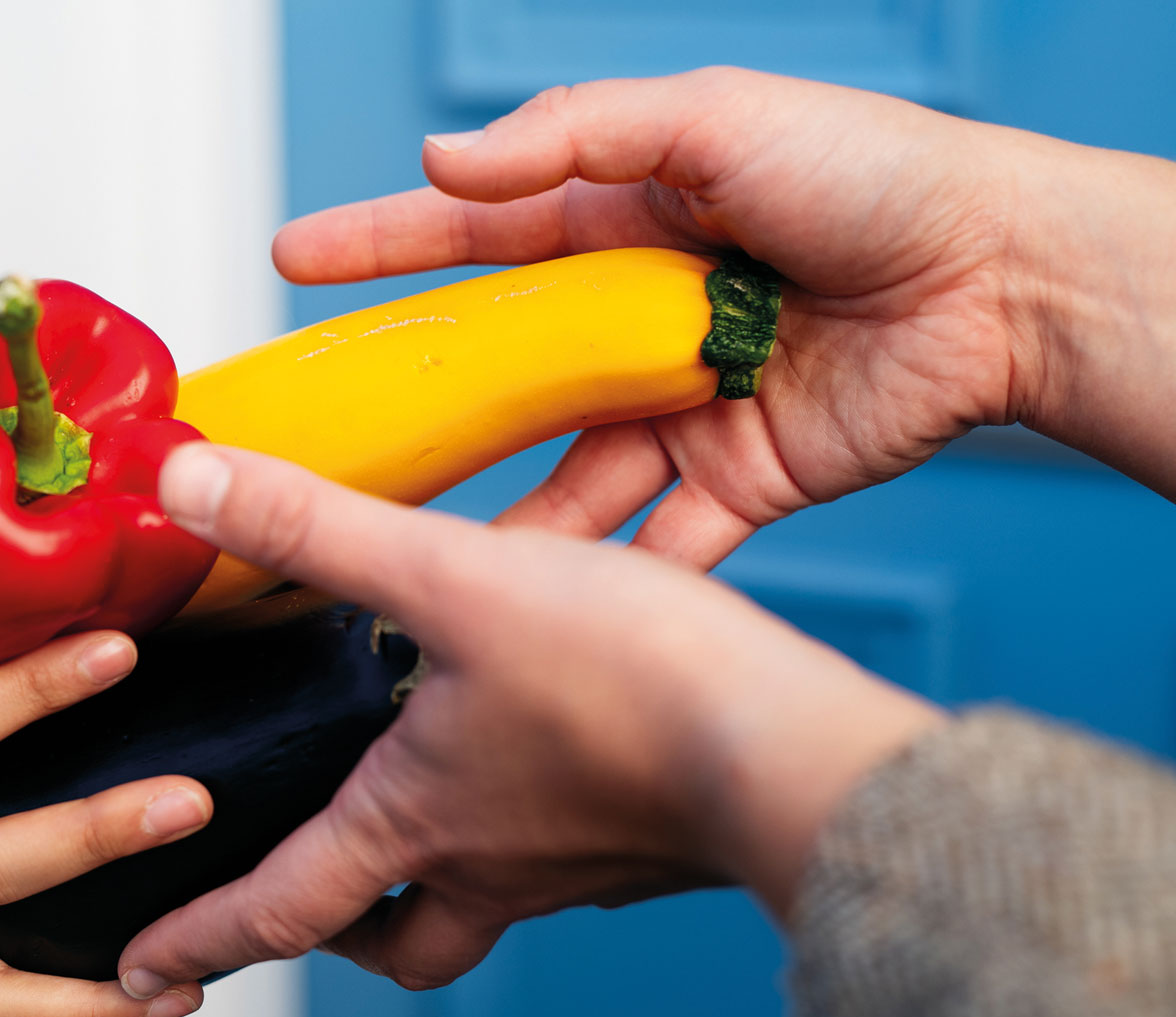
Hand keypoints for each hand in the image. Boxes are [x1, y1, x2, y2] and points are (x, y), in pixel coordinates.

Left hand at [116, 444, 941, 995]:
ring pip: (479, 909)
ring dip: (430, 884)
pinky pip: (566, 864)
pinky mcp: (650, 847)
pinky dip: (530, 835)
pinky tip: (546, 765)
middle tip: (295, 905)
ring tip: (416, 820)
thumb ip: (318, 529)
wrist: (797, 753)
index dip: (198, 941)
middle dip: (328, 934)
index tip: (141, 980)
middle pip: (391, 944)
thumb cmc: (629, 679)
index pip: (277, 911)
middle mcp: (489, 868)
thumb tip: (186, 481)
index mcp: (414, 822)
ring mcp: (575, 869)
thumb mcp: (451, 578)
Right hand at [273, 68, 1175, 563]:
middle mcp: (634, 324)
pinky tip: (556, 622)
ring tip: (423, 569)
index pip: (473, 238)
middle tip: (334, 447)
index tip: (292, 258)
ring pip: (564, 481)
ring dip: (503, 529)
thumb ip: (575, 135)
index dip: (381, 246)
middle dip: (417, 412)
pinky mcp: (733, 479)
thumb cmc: (872, 176)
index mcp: (621, 225)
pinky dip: (615, 583)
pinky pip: (660, 543)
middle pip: (500, 377)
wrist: (999, 279)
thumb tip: (447, 164)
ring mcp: (678, 408)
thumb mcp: (714, 119)